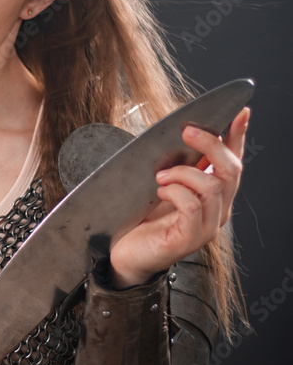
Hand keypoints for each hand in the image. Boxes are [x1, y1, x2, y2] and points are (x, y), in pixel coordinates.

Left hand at [109, 106, 249, 287]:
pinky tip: (160, 191)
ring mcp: (207, 227)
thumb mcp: (164, 181)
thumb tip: (186, 131)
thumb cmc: (143, 217)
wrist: (125, 252)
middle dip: (211, 144)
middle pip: (231, 170)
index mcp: (215, 195)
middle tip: (187, 132)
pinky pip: (192, 206)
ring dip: (184, 173)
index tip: (240, 112)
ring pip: (212, 187)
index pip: (234, 162)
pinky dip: (175, 192)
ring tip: (160, 176)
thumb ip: (179, 162)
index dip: (239, 137)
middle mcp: (218, 211)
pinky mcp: (191, 239)